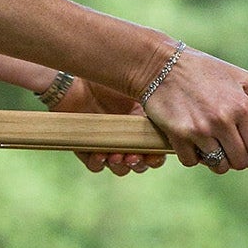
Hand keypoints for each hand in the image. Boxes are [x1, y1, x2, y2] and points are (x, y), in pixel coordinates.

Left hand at [50, 77, 168, 176]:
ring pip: (120, 168)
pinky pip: (95, 165)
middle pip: (139, 164)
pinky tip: (100, 155)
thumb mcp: (135, 90)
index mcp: (141, 127)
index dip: (156, 157)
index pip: (154, 150)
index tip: (155, 155)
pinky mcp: (86, 148)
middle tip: (135, 157)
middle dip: (139, 164)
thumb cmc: (108, 82)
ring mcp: (107, 145)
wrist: (76, 79)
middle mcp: (126, 139)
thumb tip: (172, 116)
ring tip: (117, 157)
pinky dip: (99, 163)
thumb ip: (153, 102)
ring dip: (120, 166)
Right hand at [136, 47, 247, 171]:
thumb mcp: (240, 79)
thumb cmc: (204, 70)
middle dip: (238, 160)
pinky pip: (192, 161)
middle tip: (231, 151)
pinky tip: (193, 143)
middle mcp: (223, 120)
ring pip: (217, 165)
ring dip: (216, 161)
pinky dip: (194, 157)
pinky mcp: (178, 135)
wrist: (160, 64)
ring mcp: (200, 129)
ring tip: (212, 146)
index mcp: (242, 107)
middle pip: (240, 162)